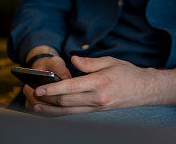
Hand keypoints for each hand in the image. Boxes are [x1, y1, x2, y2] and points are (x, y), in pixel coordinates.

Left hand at [30, 55, 175, 115]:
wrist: (144, 90)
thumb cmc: (127, 73)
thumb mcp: (111, 61)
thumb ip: (90, 62)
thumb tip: (72, 60)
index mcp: (100, 82)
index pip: (71, 87)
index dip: (52, 89)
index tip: (38, 88)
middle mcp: (97, 98)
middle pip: (66, 101)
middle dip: (46, 98)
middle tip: (30, 92)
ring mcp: (96, 108)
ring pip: (67, 112)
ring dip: (49, 109)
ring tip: (34, 104)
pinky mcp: (96, 112)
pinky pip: (74, 115)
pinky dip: (59, 113)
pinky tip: (49, 110)